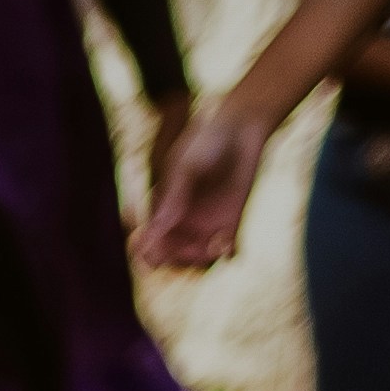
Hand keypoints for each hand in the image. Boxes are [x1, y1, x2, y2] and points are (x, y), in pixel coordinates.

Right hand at [137, 102, 269, 267]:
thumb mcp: (184, 167)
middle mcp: (182, 221)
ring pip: (199, 261)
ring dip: (202, 262)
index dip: (149, 255)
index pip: (149, 245)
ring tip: (213, 247)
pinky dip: (225, 254)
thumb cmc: (205, 141)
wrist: (240, 128)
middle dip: (178, 261)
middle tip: (190, 251)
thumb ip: (173, 197)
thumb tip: (156, 231)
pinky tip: (227, 244)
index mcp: (163, 210)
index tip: (156, 253)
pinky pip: (227, 251)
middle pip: (173, 259)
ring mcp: (207, 224)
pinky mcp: (232, 221)